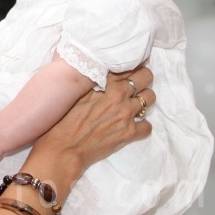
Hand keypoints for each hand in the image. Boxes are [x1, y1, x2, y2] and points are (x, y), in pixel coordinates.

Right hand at [26, 66, 155, 181]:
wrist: (64, 148)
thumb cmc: (64, 119)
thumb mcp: (77, 93)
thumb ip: (93, 81)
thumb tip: (102, 73)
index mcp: (106, 83)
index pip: (128, 66)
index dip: (129, 66)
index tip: (129, 67)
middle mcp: (120, 96)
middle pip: (145, 76)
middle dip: (142, 77)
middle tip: (136, 82)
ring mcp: (127, 115)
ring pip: (150, 98)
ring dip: (143, 99)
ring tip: (134, 103)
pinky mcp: (129, 134)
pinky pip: (148, 126)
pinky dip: (142, 125)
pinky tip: (132, 125)